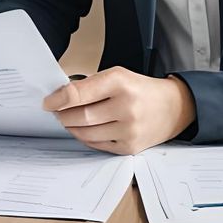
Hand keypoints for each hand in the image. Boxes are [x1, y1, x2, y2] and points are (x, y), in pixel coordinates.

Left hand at [42, 68, 195, 153]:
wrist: (174, 108)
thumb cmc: (142, 90)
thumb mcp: (118, 75)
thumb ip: (90, 85)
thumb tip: (60, 97)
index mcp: (120, 82)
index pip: (79, 93)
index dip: (58, 99)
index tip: (48, 102)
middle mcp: (126, 107)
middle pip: (80, 116)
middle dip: (63, 115)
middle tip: (58, 112)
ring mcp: (129, 130)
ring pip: (86, 133)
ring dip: (72, 127)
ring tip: (70, 120)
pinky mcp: (130, 147)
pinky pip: (97, 144)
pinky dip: (86, 137)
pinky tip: (86, 129)